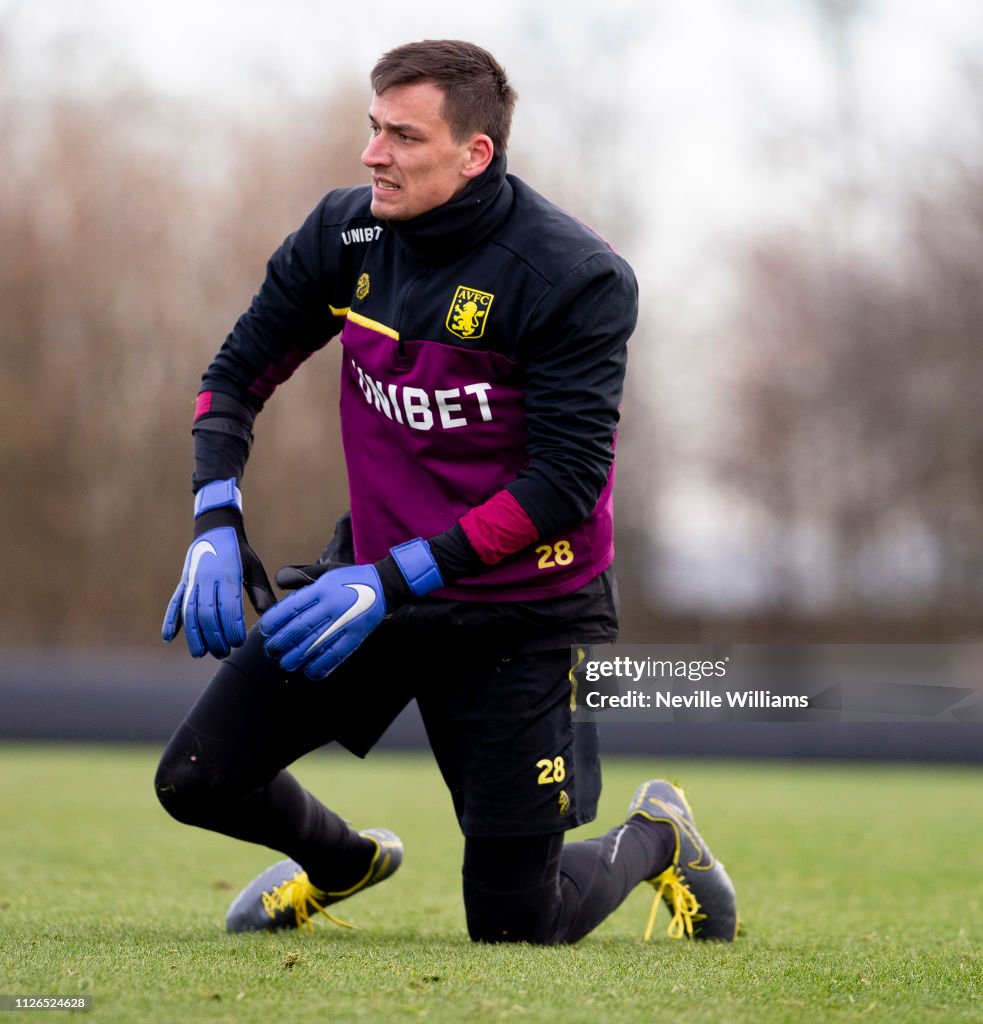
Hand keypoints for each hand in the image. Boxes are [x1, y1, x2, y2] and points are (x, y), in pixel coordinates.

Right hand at [162, 479, 274, 658]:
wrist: (216, 527)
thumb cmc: (240, 552)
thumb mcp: (253, 568)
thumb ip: (261, 593)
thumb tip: (271, 616)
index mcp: (228, 575)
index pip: (228, 607)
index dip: (232, 627)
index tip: (239, 642)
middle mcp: (207, 578)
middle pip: (207, 614)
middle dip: (215, 637)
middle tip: (223, 653)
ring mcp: (192, 581)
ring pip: (189, 612)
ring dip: (194, 636)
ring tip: (201, 654)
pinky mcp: (183, 582)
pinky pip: (174, 603)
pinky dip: (170, 620)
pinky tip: (168, 638)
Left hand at [259, 564, 386, 679]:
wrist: (384, 585)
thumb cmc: (351, 579)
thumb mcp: (325, 573)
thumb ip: (302, 579)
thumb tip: (278, 583)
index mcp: (321, 589)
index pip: (291, 607)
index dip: (274, 621)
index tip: (265, 630)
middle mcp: (330, 606)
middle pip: (299, 628)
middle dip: (281, 642)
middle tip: (271, 650)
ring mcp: (344, 622)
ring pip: (314, 644)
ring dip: (297, 657)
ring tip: (286, 664)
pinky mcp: (355, 636)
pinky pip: (335, 654)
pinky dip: (321, 666)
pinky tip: (310, 671)